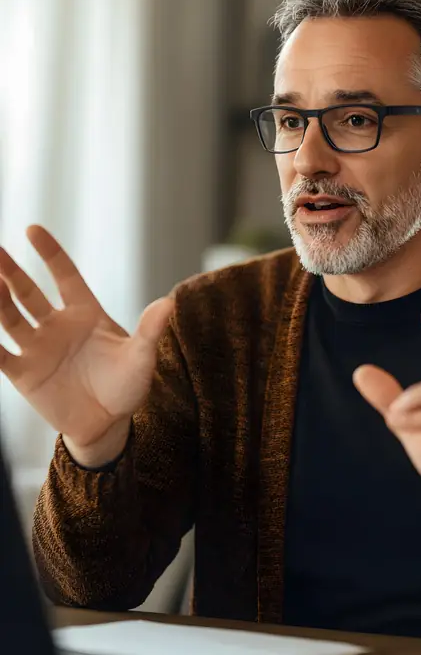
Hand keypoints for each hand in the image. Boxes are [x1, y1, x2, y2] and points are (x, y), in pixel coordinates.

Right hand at [0, 226, 173, 466]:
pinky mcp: (24, 374)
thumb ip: (150, 330)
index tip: (33, 230)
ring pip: (9, 317)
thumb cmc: (127, 386)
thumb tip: (170, 303)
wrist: (108, 424)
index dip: (50, 254)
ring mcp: (38, 348)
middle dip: (9, 272)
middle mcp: (57, 325)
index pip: (64, 276)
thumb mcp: (141, 358)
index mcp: (85, 314)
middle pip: (28, 292)